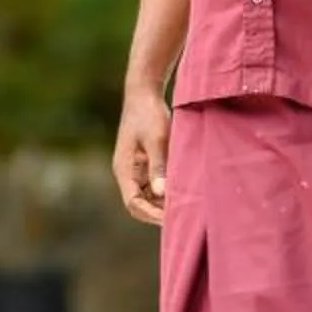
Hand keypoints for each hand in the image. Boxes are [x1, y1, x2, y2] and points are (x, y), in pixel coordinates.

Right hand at [112, 87, 170, 226]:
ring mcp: (135, 169)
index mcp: (124, 170)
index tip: (173, 218)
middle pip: (140, 204)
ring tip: (186, 205)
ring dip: (163, 203)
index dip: (152, 214)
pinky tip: (183, 190)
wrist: (144, 93)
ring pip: (147, 197)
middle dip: (159, 212)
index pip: (134, 204)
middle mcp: (127, 173)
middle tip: (184, 215)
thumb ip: (159, 167)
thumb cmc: (149, 114)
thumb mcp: (156, 140)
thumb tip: (162, 194)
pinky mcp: (145, 164)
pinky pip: (153, 185)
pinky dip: (166, 191)